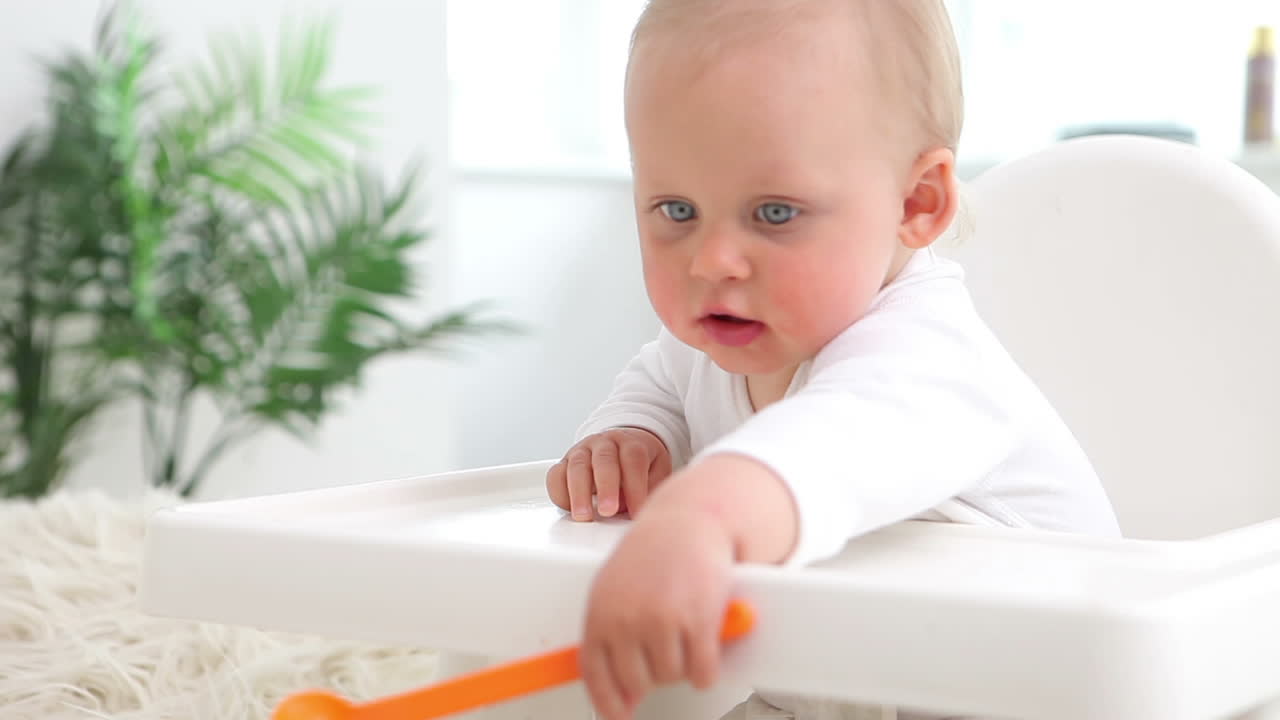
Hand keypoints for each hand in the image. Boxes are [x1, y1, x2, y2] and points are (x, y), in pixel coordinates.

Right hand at [546, 428, 671, 519]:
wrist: (622, 445)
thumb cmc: (642, 463)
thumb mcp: (656, 470)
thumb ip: (651, 487)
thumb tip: (641, 508)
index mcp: (630, 442)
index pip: (633, 459)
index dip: (635, 486)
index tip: (637, 512)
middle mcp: (604, 443)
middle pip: (604, 460)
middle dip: (605, 487)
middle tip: (608, 511)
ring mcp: (581, 451)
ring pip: (576, 467)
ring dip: (579, 494)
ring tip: (584, 517)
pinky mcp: (564, 463)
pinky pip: (556, 476)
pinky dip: (560, 493)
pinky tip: (569, 509)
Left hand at [580, 504, 735, 719]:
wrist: (689, 520)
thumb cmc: (652, 554)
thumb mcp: (615, 591)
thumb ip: (613, 639)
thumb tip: (623, 696)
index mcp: (600, 613)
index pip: (596, 675)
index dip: (608, 703)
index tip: (620, 715)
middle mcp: (627, 618)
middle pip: (638, 682)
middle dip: (653, 676)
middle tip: (665, 653)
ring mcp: (662, 620)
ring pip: (672, 677)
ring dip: (683, 666)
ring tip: (685, 636)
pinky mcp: (698, 620)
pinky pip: (703, 671)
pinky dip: (707, 669)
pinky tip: (707, 649)